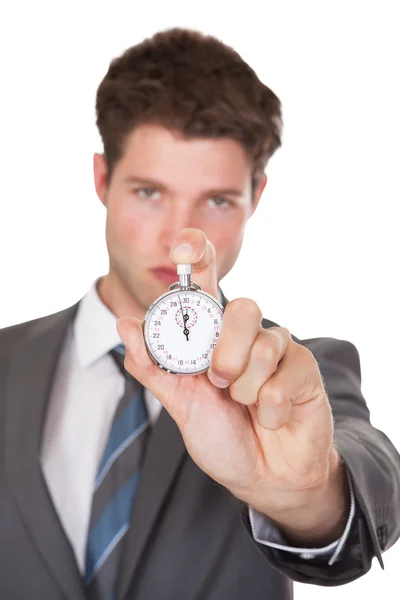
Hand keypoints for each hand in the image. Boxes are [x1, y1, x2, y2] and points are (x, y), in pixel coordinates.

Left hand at [116, 228, 341, 523]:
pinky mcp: (304, 367)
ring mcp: (278, 348)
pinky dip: (270, 408)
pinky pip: (285, 375)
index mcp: (211, 336)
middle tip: (220, 383)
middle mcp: (245, 334)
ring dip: (247, 388)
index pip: (206, 284)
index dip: (198, 256)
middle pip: (242, 307)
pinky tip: (272, 418)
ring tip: (247, 406)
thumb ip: (155, 367)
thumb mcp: (180, 405)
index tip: (184, 246)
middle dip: (227, 354)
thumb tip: (125, 325)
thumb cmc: (222, 437)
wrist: (265, 478)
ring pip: (264, 342)